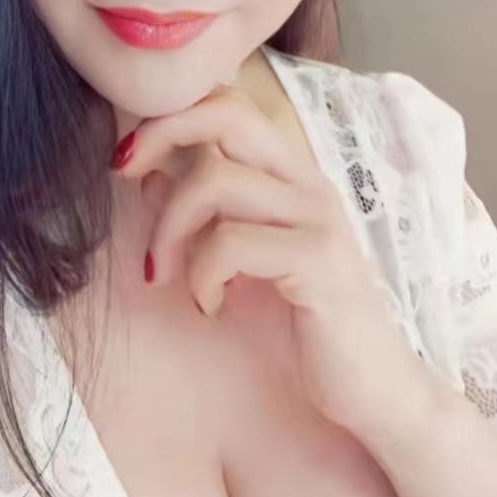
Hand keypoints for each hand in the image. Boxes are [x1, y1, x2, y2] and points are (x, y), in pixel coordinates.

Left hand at [111, 81, 428, 438]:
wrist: (374, 392)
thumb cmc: (305, 327)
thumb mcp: (240, 262)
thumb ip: (202, 214)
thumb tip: (147, 173)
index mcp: (291, 177)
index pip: (230, 104)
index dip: (170, 116)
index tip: (127, 158)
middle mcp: (307, 184)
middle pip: (226, 114)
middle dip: (160, 134)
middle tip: (122, 173)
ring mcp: (316, 218)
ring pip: (215, 180)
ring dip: (169, 230)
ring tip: (164, 275)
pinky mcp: (317, 260)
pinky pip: (230, 241)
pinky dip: (201, 273)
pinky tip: (209, 304)